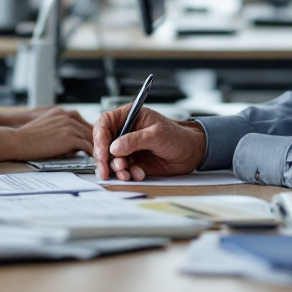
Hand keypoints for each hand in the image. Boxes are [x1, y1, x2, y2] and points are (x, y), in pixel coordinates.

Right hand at [0, 107, 93, 161]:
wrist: (20, 141)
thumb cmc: (29, 137)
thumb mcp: (46, 125)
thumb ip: (60, 128)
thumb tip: (70, 142)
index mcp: (62, 112)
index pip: (82, 122)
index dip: (88, 133)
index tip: (93, 142)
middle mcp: (67, 116)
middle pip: (88, 129)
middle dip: (95, 141)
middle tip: (100, 151)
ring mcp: (70, 126)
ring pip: (89, 138)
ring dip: (95, 148)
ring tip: (100, 157)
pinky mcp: (70, 138)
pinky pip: (87, 147)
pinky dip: (92, 154)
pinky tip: (94, 160)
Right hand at [92, 105, 206, 180]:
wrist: (191, 153)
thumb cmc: (178, 136)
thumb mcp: (156, 134)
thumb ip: (135, 140)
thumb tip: (114, 147)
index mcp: (129, 117)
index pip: (105, 124)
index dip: (100, 138)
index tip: (103, 153)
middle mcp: (126, 132)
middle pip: (104, 144)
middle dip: (104, 159)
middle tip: (106, 171)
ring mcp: (129, 148)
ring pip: (112, 160)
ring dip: (117, 169)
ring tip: (127, 173)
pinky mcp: (135, 162)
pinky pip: (124, 170)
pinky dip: (128, 174)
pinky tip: (139, 173)